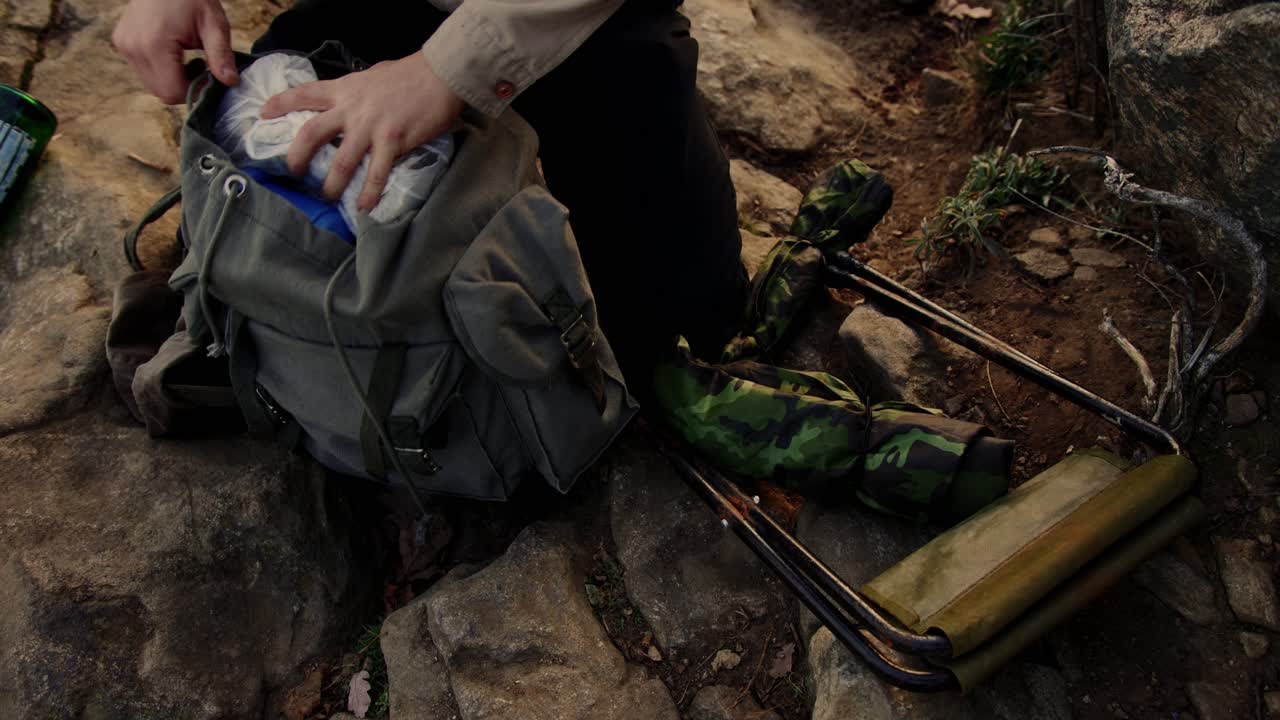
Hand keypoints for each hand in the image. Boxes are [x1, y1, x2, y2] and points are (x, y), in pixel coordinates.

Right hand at [113, 0, 238, 103]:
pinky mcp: (121, 42)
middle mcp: (132, 47)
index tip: (209, 78)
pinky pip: (143, 71)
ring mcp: (124, 45)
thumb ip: (221, 55)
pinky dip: (161, 71)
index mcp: (153, 44)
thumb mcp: (214, 24)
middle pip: (160, 92)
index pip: (172, 92)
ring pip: (151, 84)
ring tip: (187, 59)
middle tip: (201, 67)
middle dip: (184, 88)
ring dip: (172, 81)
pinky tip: (173, 54)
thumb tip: (230, 82)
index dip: (194, 92)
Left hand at [260, 55, 464, 211]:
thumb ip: (358, 91)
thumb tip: (353, 100)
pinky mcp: (393, 141)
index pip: (305, 94)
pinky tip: (364, 208)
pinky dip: (369, 192)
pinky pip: (377, 172)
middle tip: (292, 172)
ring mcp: (371, 127)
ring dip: (332, 183)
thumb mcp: (373, 76)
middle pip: (312, 133)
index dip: (281, 103)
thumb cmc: (410, 74)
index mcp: (345, 89)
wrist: (439, 75)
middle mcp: (352, 109)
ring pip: (342, 161)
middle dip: (297, 156)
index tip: (263, 113)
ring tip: (327, 197)